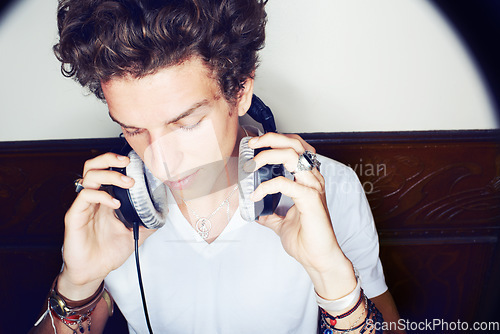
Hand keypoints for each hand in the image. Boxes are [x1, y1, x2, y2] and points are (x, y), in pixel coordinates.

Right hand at [58, 152, 155, 299]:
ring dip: (110, 175)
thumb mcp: (136, 233)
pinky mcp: (75, 216)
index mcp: (106, 198)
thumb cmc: (109, 251)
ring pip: (89, 176)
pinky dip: (102, 195)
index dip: (118, 161)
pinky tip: (115, 203)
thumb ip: (148, 220)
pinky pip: (85, 196)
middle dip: (110, 159)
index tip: (136, 162)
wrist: (94, 271)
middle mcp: (93, 198)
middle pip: (93, 166)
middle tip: (127, 163)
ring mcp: (83, 206)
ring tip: (127, 183)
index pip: (106, 169)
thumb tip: (164, 210)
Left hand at [248, 133, 355, 298]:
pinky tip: (256, 195)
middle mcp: (313, 179)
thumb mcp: (281, 223)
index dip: (276, 140)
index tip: (256, 144)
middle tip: (252, 145)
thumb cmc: (306, 240)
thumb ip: (270, 213)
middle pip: (295, 144)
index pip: (296, 147)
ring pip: (292, 155)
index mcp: (308, 180)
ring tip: (252, 164)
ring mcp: (313, 188)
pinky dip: (267, 186)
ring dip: (269, 155)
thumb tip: (255, 211)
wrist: (318, 259)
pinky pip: (285, 183)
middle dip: (271, 139)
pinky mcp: (310, 200)